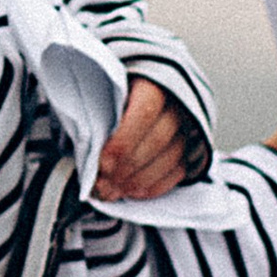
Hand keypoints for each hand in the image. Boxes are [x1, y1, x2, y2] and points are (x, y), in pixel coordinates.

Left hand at [96, 76, 191, 201]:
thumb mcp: (102, 90)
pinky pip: (176, 172)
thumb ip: (97, 112)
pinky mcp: (190, 150)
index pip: (145, 113)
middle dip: (125, 168)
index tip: (102, 164)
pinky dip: (153, 187)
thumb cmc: (114, 90)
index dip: (123, 142)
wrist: (144, 88)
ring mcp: (187, 129)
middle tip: (100, 186)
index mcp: (154, 84)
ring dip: (136, 181)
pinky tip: (130, 192)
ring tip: (110, 192)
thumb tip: (86, 145)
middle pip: (156, 142)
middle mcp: (177, 106)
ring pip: (168, 160)